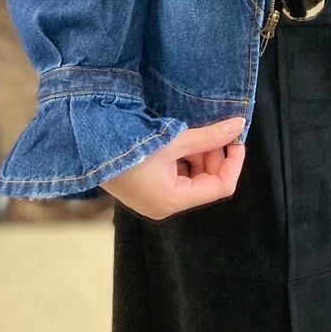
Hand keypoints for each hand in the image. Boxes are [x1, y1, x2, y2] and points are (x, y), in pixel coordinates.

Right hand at [101, 115, 245, 219]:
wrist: (91, 147)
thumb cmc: (132, 146)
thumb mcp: (175, 140)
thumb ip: (209, 136)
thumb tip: (239, 126)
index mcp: (174, 201)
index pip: (221, 187)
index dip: (234, 162)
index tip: (236, 139)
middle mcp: (167, 205)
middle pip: (207, 182)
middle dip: (214, 155)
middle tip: (213, 130)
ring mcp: (157, 198)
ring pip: (194, 177)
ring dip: (200, 154)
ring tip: (193, 134)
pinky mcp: (149, 189)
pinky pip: (179, 175)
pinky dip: (185, 157)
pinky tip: (180, 140)